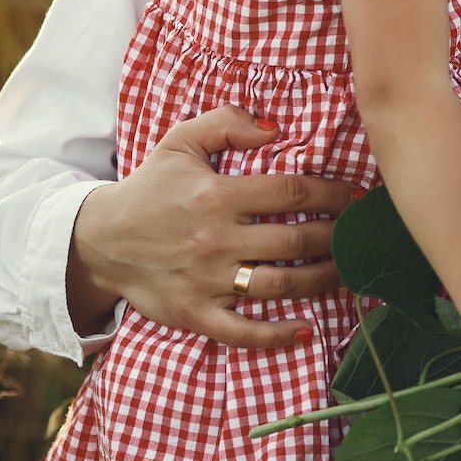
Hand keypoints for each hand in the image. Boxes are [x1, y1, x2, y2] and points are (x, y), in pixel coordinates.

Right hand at [67, 105, 356, 347]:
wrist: (99, 240)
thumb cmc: (150, 188)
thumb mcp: (181, 142)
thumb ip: (226, 123)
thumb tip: (274, 127)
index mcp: (217, 195)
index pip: (292, 192)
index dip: (333, 193)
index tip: (357, 196)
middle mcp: (216, 239)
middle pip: (296, 240)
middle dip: (338, 236)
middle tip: (361, 234)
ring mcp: (206, 281)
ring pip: (280, 285)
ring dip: (323, 279)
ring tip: (349, 271)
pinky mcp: (195, 314)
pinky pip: (242, 331)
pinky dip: (276, 336)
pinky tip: (305, 330)